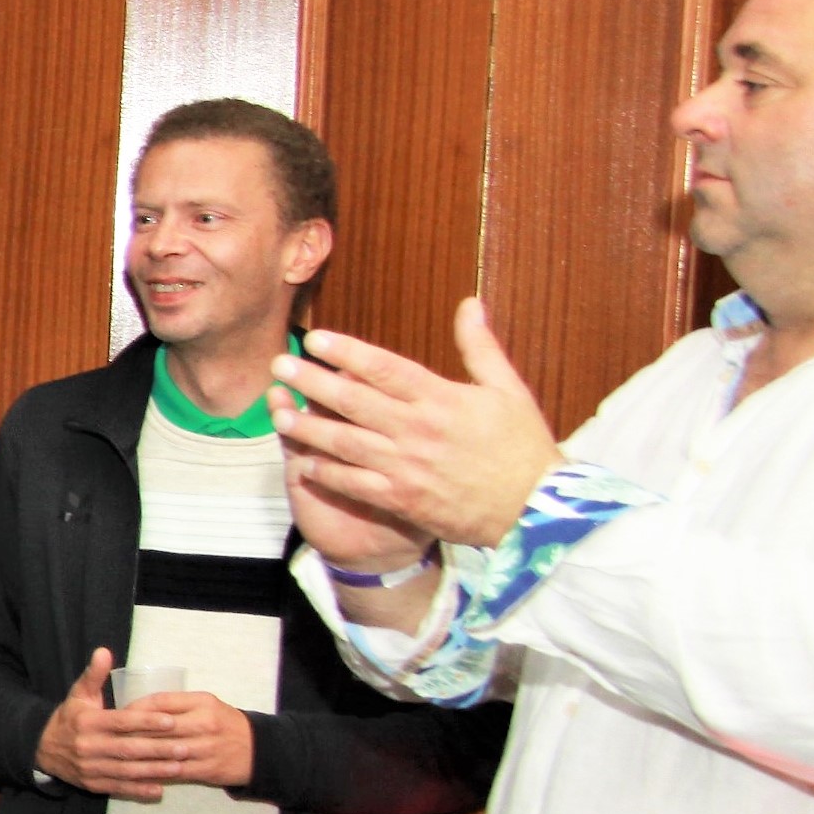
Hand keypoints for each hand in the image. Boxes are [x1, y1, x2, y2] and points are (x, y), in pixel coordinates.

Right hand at [33, 650, 179, 802]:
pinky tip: (158, 789)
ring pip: (126, 770)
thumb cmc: (69, 717)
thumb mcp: (78, 694)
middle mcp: (88, 746)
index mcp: (88, 722)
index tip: (170, 721)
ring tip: (179, 767)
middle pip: (128, 748)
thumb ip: (94, 674)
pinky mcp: (92, 784)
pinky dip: (138, 790)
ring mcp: (90, 767)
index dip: (146, 721)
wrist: (42, 748)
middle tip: (185, 747)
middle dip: (158, 749)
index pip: (121, 722)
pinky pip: (118, 787)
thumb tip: (104, 651)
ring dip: (153, 770)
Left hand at [121, 691, 255, 789]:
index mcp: (202, 702)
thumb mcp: (204, 704)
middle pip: (159, 727)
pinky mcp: (206, 769)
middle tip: (110, 736)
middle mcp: (204, 723)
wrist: (257, 749)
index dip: (136, 708)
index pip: (161, 702)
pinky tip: (136, 773)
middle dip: (131, 732)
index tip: (118, 713)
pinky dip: (153, 772)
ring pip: (163, 751)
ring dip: (138, 754)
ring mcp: (205, 748)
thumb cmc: (223, 723)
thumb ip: (174, 704)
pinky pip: (173, 772)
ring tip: (117, 755)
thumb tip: (138, 707)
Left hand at [270, 300, 560, 546]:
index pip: (385, 368)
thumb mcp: (508, 390)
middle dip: (313, 380)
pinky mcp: (403, 499)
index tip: (315, 339)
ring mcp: (407, 467)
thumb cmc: (522, 447)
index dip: (347, 352)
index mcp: (443, 399)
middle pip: (354, 401)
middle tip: (280, 363)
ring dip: (309, 426)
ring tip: (278, 410)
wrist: (536, 509)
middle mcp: (419, 431)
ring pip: (346, 443)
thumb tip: (470, 303)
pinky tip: (303, 461)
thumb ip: (481, 346)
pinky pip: (355, 484)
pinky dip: (327, 473)